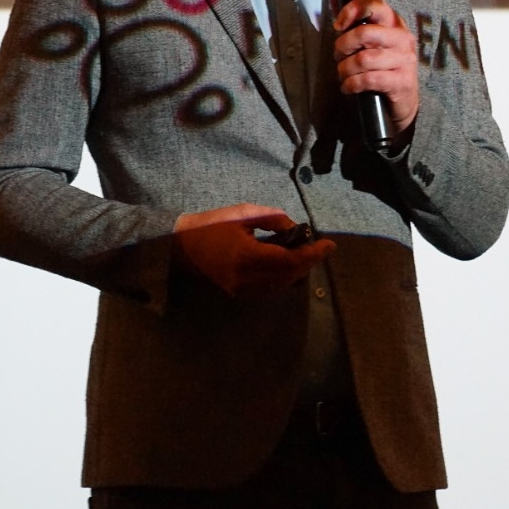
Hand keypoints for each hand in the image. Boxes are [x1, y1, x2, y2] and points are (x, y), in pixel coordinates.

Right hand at [173, 203, 334, 296]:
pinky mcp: (237, 294)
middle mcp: (247, 279)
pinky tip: (285, 264)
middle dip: (308, 262)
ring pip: (281, 286)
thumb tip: (294, 228)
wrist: (178, 247)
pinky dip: (282, 278)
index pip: (290, 260)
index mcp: (247, 257)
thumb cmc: (210, 225)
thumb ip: (272, 219)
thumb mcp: (243, 214)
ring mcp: (242, 290)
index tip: (329, 245)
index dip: (313, 254)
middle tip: (319, 248)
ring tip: (304, 254)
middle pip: (289, 276)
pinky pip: (269, 289)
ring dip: (297, 271)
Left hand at [332, 0, 418, 138]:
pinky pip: (368, 79)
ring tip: (343, 74)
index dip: (352, 10)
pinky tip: (349, 87)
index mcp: (394, 23)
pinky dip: (352, 84)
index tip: (338, 24)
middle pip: (364, 33)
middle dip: (342, 46)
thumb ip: (353, 18)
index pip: (375, 4)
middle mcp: (402, 38)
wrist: (403, 101)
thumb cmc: (382, 66)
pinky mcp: (402, 82)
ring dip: (345, 69)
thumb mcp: (369, 41)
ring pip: (363, 59)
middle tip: (338, 56)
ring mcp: (405, 60)